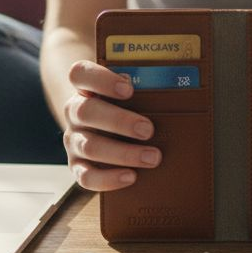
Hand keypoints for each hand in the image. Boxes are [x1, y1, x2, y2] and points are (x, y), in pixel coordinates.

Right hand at [61, 61, 159, 190]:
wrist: (106, 133)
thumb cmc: (126, 108)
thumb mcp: (131, 94)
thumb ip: (142, 89)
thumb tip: (178, 91)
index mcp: (85, 87)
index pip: (80, 74)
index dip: (101, 79)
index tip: (129, 89)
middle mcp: (74, 112)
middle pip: (85, 112)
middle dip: (119, 121)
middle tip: (148, 130)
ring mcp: (73, 140)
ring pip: (90, 147)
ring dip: (123, 153)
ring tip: (153, 157)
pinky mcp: (76, 166)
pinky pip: (86, 176)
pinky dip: (109, 179)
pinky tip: (131, 177)